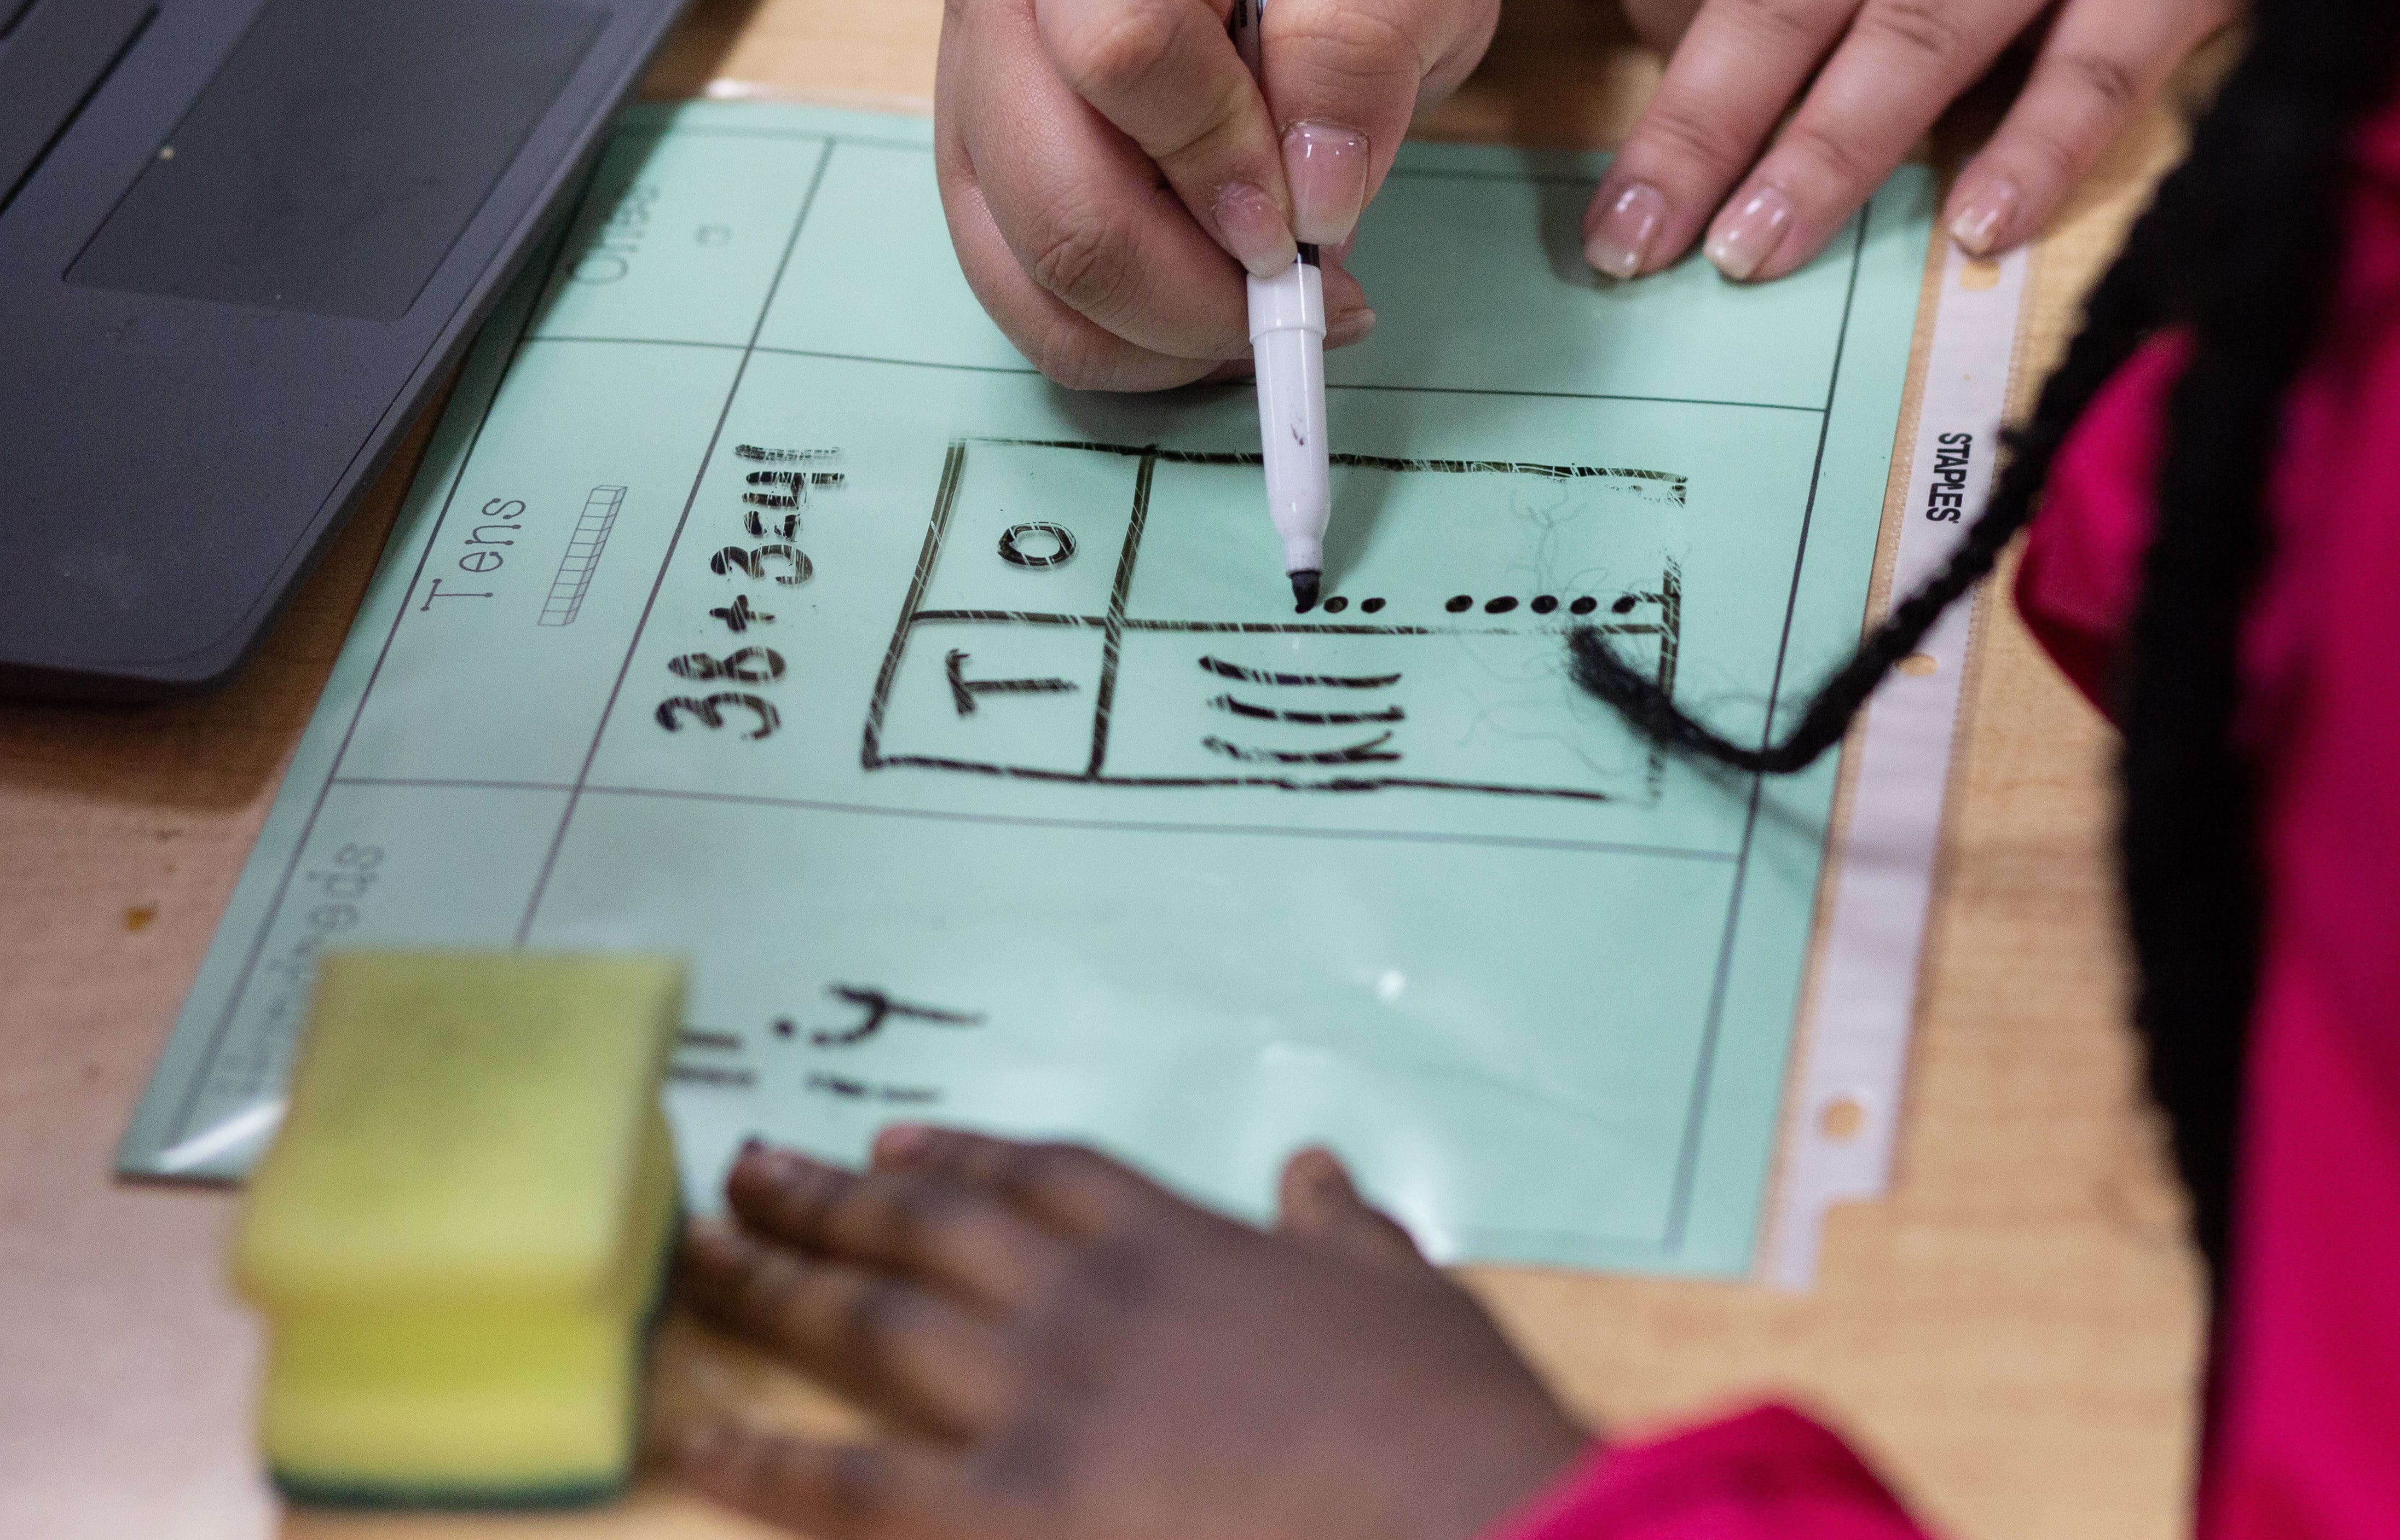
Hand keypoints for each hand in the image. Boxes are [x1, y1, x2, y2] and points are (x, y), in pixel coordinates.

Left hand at [676, 1132, 1592, 1539]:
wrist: (1463, 1520)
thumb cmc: (1446, 1419)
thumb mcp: (1409, 1297)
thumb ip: (1347, 1233)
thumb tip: (1315, 1172)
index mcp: (1180, 1245)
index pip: (1042, 1175)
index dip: (961, 1154)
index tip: (896, 1142)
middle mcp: (1086, 1304)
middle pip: (926, 1229)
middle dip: (829, 1198)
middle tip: (746, 1173)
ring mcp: (1039, 1405)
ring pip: (871, 1327)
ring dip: (776, 1287)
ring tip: (702, 1258)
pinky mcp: (1013, 1514)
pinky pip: (850, 1486)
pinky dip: (762, 1464)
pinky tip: (692, 1443)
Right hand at [937, 0, 1503, 389]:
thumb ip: (1360, 43)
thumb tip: (1313, 202)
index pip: (1124, 50)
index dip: (1223, 161)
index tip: (1311, 210)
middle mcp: (1001, 2)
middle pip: (1062, 209)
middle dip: (1203, 294)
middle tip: (1317, 292)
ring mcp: (974, 104)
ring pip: (1040, 289)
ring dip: (1176, 337)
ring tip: (1277, 300)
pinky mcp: (985, 188)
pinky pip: (1042, 319)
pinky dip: (1144, 347)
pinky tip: (1222, 308)